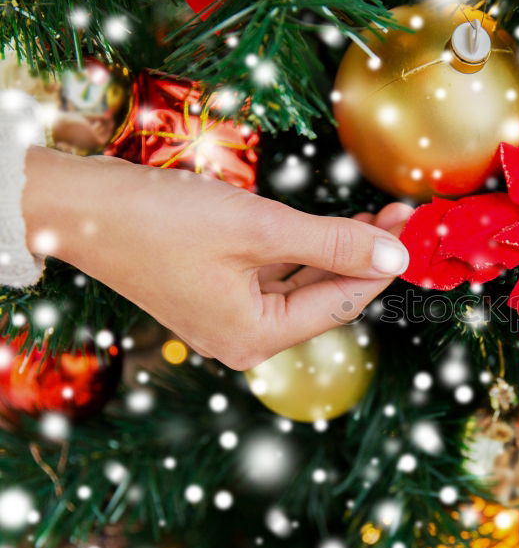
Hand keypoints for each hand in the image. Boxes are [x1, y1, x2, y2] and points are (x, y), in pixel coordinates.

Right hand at [21, 146, 412, 369]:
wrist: (78, 207)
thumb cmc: (163, 220)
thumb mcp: (261, 229)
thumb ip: (333, 244)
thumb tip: (396, 256)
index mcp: (256, 338)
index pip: (341, 304)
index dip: (381, 264)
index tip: (412, 227)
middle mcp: (245, 339)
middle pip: (325, 296)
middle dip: (364, 254)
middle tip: (401, 213)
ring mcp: (228, 318)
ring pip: (303, 283)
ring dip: (338, 248)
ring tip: (378, 213)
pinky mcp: (215, 293)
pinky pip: (274, 275)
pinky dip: (304, 251)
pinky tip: (330, 226)